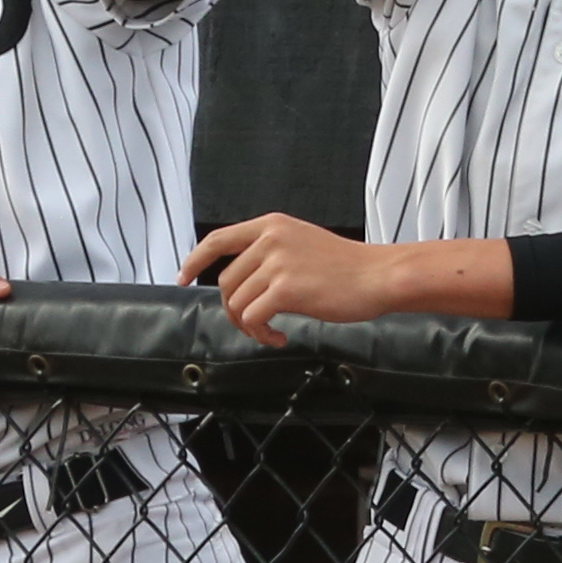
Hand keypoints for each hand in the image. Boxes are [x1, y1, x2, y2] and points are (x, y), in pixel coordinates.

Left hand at [184, 213, 408, 344]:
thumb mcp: (301, 243)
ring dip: (248, 325)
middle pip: (225, 281)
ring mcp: (277, 262)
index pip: (218, 238)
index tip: (183, 277)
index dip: (195, 260)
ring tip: (270, 331)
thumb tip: (241, 280)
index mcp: (271, 225)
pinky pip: (253, 318)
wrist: (378, 276)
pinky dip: (260, 334)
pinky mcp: (286, 288)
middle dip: (234, 309)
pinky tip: (278, 337)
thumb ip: (270, 252)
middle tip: (254, 324)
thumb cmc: (346, 267)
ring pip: (236, 302)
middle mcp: (270, 239)